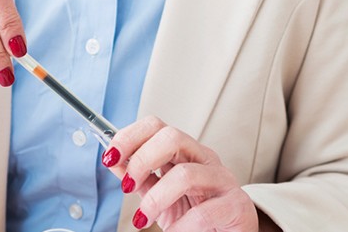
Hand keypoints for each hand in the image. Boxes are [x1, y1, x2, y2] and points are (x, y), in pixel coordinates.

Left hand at [101, 116, 258, 231]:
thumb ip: (141, 178)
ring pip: (185, 175)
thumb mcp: (162, 195)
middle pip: (172, 138)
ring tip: (143, 218)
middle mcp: (205, 159)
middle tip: (128, 186)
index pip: (156, 126)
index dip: (130, 137)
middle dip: (142, 159)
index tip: (111, 156)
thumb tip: (114, 160)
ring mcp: (223, 180)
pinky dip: (181, 226)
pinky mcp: (236, 206)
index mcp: (186, 152)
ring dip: (156, 199)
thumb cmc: (197, 218)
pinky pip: (203, 213)